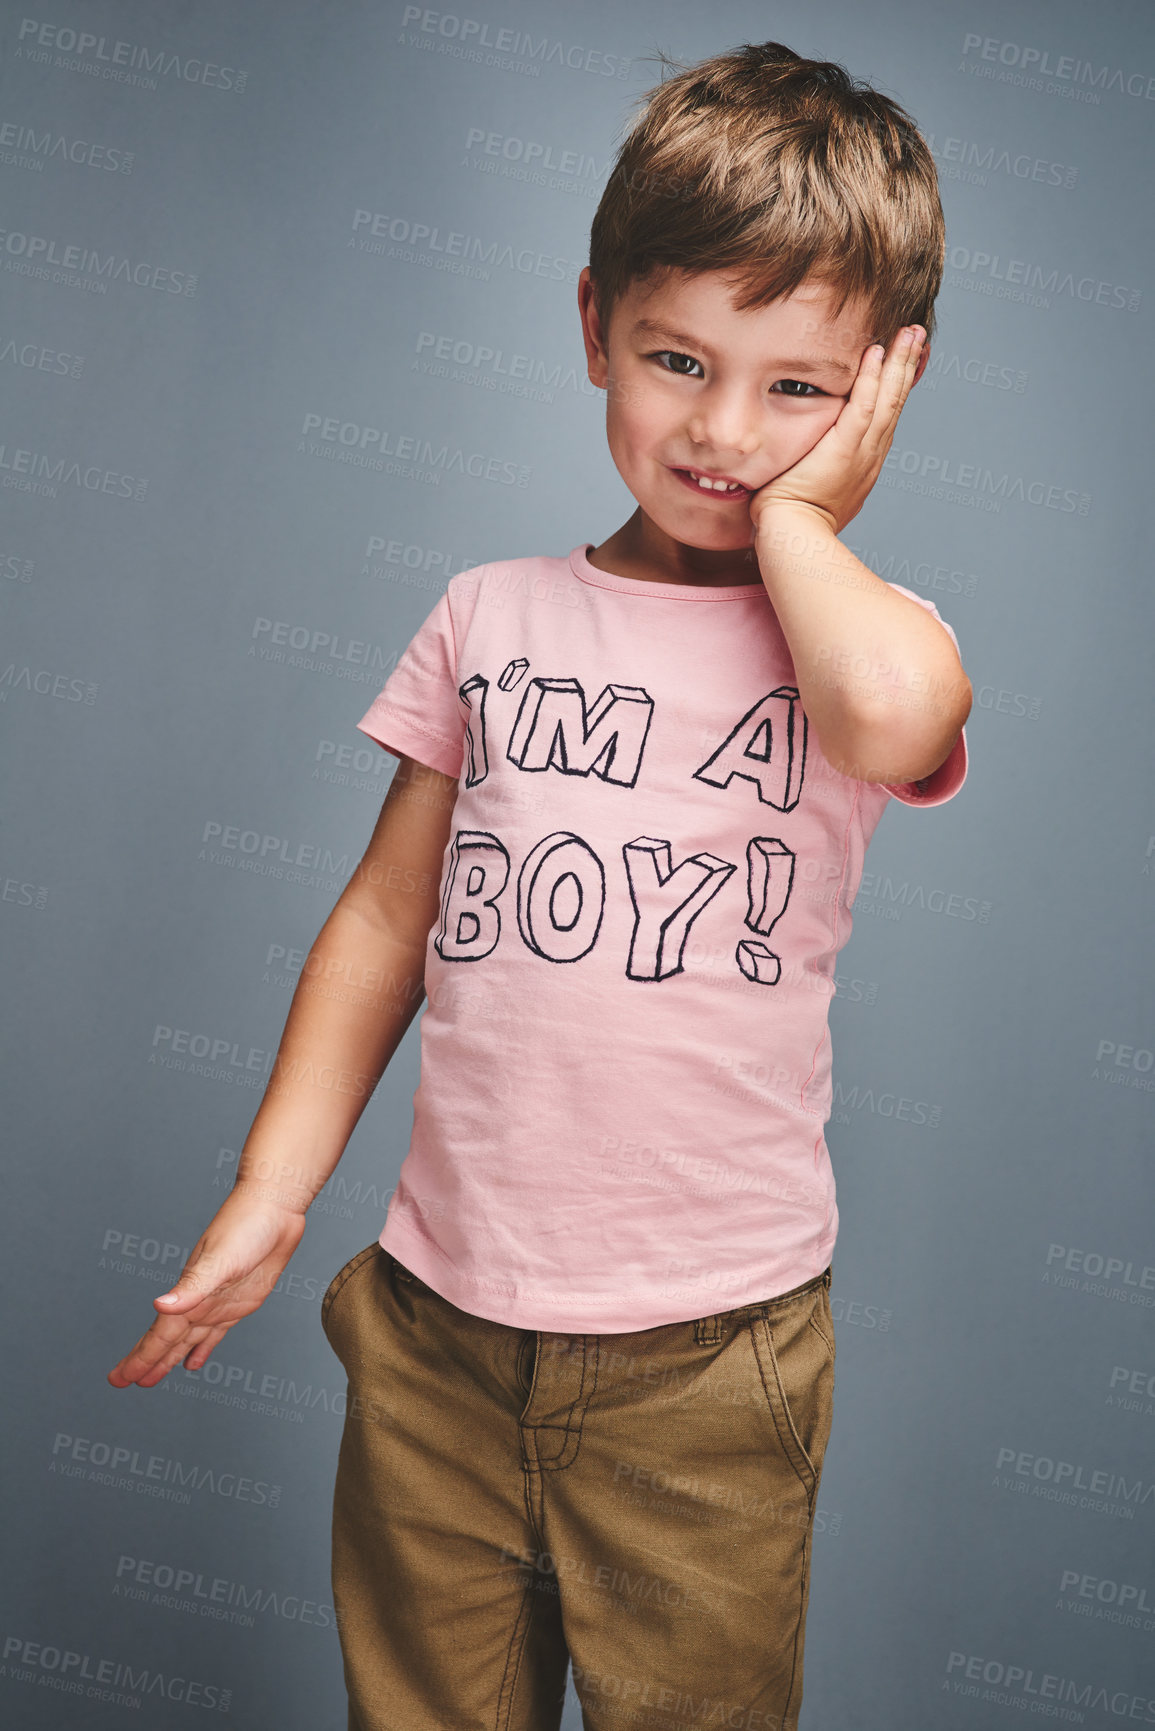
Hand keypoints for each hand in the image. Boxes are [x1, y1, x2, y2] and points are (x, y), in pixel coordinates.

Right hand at [106, 1190, 306, 1388]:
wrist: (275, 1208)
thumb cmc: (246, 1226)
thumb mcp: (219, 1259)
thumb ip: (191, 1286)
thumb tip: (159, 1305)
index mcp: (190, 1294)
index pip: (159, 1336)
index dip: (139, 1359)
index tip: (118, 1379)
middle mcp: (199, 1301)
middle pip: (166, 1341)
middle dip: (145, 1362)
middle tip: (122, 1381)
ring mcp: (218, 1303)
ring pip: (187, 1340)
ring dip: (169, 1359)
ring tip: (152, 1378)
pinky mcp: (238, 1302)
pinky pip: (214, 1333)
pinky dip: (203, 1348)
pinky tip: (194, 1361)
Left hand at [748, 325, 926, 539]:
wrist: (793, 536)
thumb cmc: (793, 518)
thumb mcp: (813, 486)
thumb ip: (816, 464)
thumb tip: (806, 455)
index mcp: (865, 462)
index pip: (886, 415)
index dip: (897, 385)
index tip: (906, 358)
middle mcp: (871, 455)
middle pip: (896, 402)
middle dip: (907, 365)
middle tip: (917, 333)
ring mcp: (861, 452)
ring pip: (888, 399)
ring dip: (899, 362)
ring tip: (910, 332)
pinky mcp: (845, 450)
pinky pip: (863, 408)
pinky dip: (872, 379)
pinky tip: (877, 352)